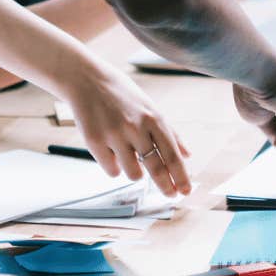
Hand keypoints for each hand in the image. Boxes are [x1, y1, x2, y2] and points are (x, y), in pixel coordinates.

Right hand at [62, 60, 193, 196]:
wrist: (87, 80)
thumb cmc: (123, 95)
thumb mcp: (151, 107)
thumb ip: (170, 133)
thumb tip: (188, 154)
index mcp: (153, 118)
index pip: (172, 154)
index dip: (180, 176)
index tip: (185, 191)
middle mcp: (136, 127)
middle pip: (156, 168)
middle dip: (166, 186)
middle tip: (170, 195)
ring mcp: (114, 135)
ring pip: (133, 174)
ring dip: (135, 172)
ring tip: (128, 155)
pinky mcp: (95, 142)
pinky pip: (111, 171)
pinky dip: (114, 166)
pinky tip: (111, 150)